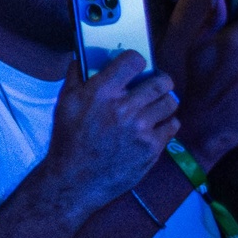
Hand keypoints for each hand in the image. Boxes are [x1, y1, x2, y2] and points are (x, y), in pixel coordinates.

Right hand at [34, 52, 179, 221]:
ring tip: (156, 105)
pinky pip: (172, 126)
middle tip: (154, 84)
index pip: (134, 60)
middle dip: (159, 80)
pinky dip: (166, 123)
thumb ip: (76, 76)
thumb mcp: (64, 103)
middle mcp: (124, 108)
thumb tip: (84, 57)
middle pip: (161, 81)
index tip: (136, 65)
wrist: (75, 180)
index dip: (137, 60)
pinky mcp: (152, 148)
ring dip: (164, 101)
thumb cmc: (68, 140)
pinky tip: (155, 125)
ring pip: (170, 102)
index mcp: (102, 92)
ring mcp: (141, 129)